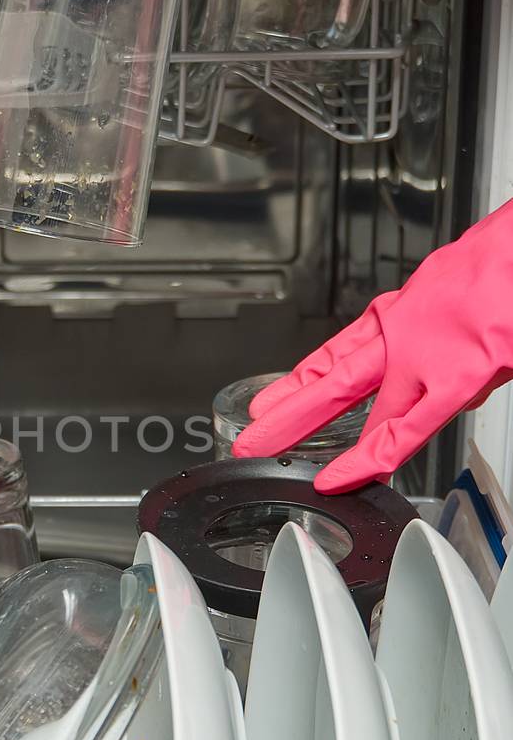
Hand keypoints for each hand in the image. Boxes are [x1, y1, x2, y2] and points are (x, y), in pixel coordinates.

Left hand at [233, 199, 512, 490]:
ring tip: (263, 450)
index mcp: (411, 310)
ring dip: (302, 425)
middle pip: (334, 377)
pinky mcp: (455, 378)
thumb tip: (464, 362)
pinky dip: (368, 459)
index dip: (306, 377)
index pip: (344, 351)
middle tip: (253, 433)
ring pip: (350, 399)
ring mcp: (424, 356)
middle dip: (289, 408)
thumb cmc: (512, 262)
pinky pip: (404, 431)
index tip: (277, 396)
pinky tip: (341, 477)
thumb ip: (454, 330)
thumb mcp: (470, 288)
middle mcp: (406, 331)